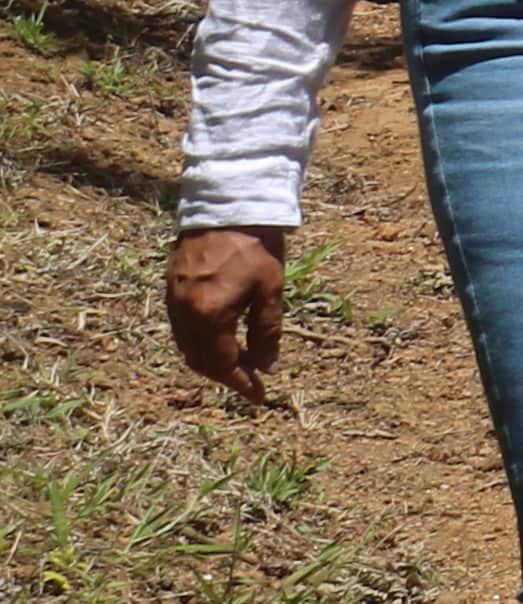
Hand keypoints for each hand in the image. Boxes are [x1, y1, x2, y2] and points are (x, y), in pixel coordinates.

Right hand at [163, 225, 288, 398]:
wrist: (226, 208)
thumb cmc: (255, 247)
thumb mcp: (270, 290)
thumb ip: (266, 331)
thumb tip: (267, 366)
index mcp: (208, 315)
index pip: (222, 363)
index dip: (241, 382)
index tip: (259, 395)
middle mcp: (184, 314)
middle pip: (200, 360)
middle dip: (225, 375)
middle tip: (250, 381)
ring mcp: (173, 302)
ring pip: (187, 347)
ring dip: (211, 361)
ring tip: (238, 364)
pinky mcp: (170, 290)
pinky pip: (181, 329)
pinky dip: (199, 343)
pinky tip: (218, 340)